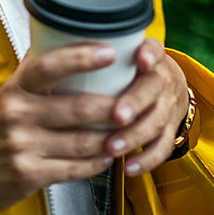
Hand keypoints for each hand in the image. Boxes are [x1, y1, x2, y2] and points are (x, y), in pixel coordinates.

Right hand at [0, 43, 118, 214]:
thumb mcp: (7, 95)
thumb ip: (34, 74)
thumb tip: (64, 40)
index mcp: (15, 88)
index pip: (49, 65)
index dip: (82, 57)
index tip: (109, 52)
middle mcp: (17, 114)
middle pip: (78, 107)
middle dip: (114, 107)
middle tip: (133, 103)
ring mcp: (22, 146)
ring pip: (82, 141)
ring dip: (111, 138)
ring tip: (126, 131)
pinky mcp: (29, 174)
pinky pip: (75, 168)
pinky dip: (96, 162)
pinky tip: (106, 155)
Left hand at [103, 38, 188, 175]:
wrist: (165, 85)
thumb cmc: (129, 70)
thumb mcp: (119, 55)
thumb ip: (90, 51)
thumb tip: (44, 47)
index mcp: (148, 55)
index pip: (153, 49)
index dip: (149, 54)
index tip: (141, 59)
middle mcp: (161, 78)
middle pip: (153, 88)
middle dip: (135, 102)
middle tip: (117, 115)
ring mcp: (168, 104)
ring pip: (157, 120)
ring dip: (134, 135)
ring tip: (112, 146)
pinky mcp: (169, 129)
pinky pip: (163, 146)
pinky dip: (147, 159)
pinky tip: (129, 166)